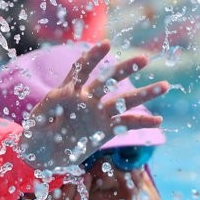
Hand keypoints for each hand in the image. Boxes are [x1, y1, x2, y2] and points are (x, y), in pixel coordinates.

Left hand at [20, 41, 168, 170]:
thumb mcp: (34, 125)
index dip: (93, 57)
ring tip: (164, 86)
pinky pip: (126, 124)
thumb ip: (45, 113)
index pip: (82, 70)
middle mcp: (87, 99)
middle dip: (126, 69)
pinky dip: (142, 122)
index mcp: (68, 92)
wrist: (42, 154)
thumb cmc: (35, 135)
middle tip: (144, 58)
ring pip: (124, 100)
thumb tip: (60, 100)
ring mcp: (98, 114)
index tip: (107, 45)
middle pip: (109, 80)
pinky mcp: (105, 130)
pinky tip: (158, 121)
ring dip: (144, 94)